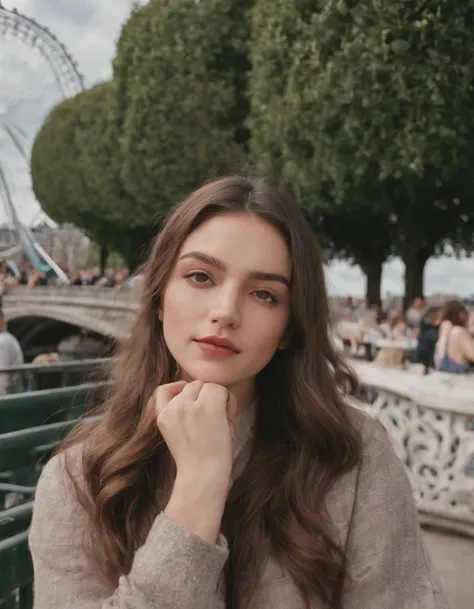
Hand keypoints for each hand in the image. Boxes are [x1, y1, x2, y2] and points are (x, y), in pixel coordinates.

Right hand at [155, 380, 236, 543]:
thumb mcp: (177, 434)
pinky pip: (221, 390)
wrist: (203, 476)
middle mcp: (173, 408)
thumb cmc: (197, 460)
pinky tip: (228, 419)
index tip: (192, 400)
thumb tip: (194, 389)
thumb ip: (180, 413)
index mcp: (162, 416)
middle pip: (193, 385)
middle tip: (213, 421)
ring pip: (208, 385)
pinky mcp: (208, 406)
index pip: (163, 390)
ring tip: (221, 420)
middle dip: (204, 397)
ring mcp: (190, 406)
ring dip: (218, 398)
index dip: (178, 390)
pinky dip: (229, 402)